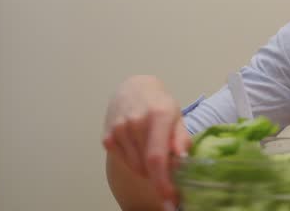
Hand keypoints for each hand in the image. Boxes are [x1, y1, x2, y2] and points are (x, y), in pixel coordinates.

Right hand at [102, 75, 190, 202]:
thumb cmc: (159, 105)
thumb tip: (182, 160)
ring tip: (153, 152)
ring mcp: (118, 129)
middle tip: (168, 173)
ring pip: (136, 167)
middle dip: (159, 177)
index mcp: (158, 115)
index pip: (157, 157)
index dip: (163, 182)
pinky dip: (135, 162)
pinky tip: (139, 147)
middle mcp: (136, 122)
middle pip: (146, 166)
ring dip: (148, 170)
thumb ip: (181, 138)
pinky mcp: (107, 137)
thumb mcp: (177, 117)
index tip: (170, 199)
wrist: (133, 90)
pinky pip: (124, 161)